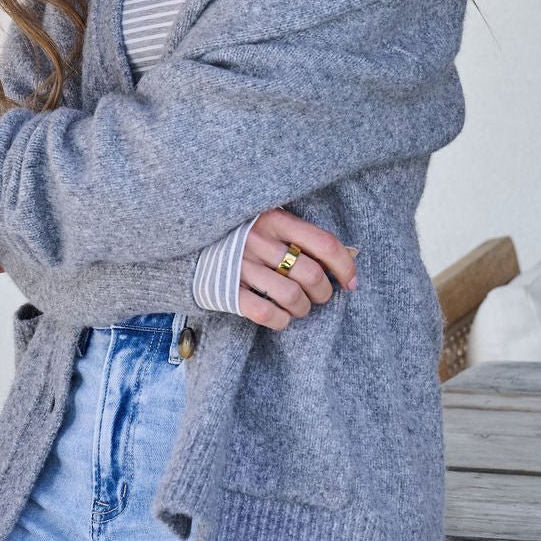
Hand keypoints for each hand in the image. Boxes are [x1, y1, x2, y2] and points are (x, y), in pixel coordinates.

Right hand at [238, 209, 358, 329]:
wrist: (189, 239)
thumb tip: (348, 256)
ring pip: (292, 297)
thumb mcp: (269, 220)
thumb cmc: (241, 231)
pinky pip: (265, 313)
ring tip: (300, 308)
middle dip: (324, 293)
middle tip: (320, 296)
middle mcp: (259, 240)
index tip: (351, 283)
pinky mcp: (227, 290)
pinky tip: (281, 318)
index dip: (345, 267)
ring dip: (303, 309)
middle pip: (311, 274)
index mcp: (274, 219)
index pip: (324, 244)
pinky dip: (281, 321)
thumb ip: (300, 234)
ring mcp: (241, 265)